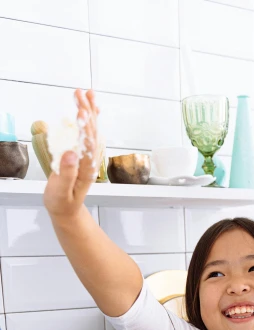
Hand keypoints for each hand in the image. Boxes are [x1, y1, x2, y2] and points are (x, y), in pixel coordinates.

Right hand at [44, 89, 99, 220]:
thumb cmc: (62, 202)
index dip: (85, 128)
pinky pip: (88, 134)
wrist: (67, 210)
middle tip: (80, 94)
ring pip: (91, 131)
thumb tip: (70, 154)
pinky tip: (90, 107)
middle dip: (87, 112)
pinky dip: (89, 119)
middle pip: (91, 133)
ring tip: (87, 93)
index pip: (87, 145)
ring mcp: (87, 157)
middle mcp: (89, 161)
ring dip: (89, 111)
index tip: (81, 112)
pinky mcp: (83, 154)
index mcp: (85, 169)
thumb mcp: (60, 192)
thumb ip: (66, 174)